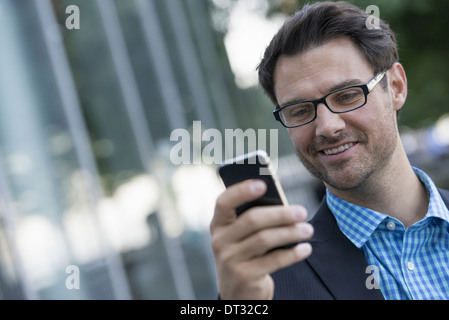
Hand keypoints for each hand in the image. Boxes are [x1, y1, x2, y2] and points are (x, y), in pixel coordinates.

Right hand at [210, 179, 313, 299]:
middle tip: (302, 212)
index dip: (241, 191)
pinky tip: (305, 249)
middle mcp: (220, 241)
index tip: (263, 184)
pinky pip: (274, 260)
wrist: (237, 292)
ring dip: (290, 233)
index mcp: (218, 224)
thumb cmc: (245, 254)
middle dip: (281, 214)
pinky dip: (293, 254)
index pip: (224, 202)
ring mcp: (230, 260)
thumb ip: (252, 220)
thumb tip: (282, 205)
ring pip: (265, 239)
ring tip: (308, 230)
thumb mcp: (240, 237)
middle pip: (252, 219)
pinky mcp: (244, 276)